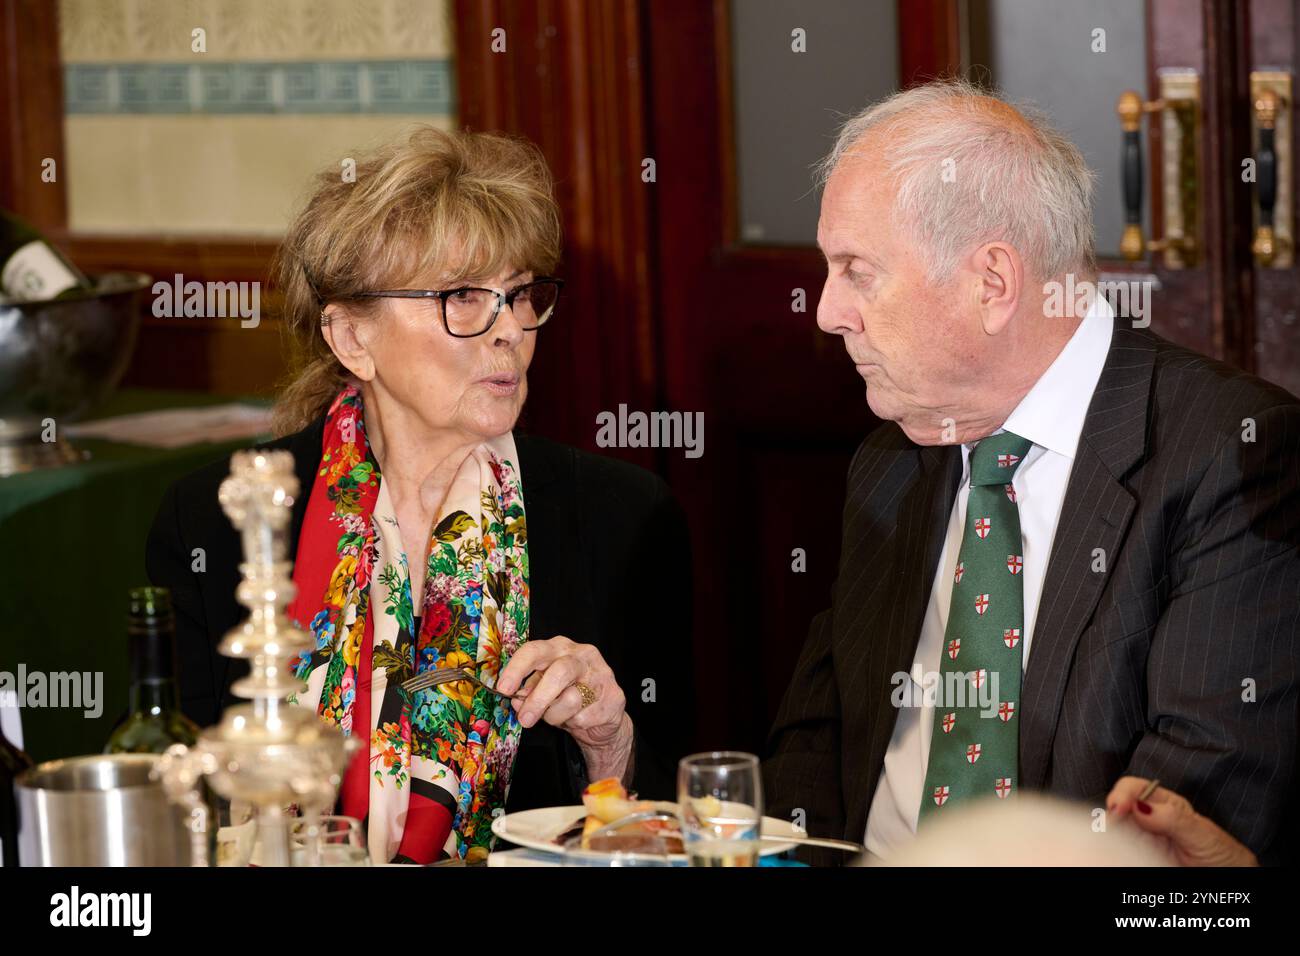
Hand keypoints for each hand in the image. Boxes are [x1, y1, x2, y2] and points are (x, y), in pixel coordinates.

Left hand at [497, 635, 633, 782]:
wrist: (602, 717)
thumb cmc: (567, 697)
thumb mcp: (543, 691)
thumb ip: (529, 692)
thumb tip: (516, 700)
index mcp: (560, 648)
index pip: (535, 650)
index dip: (517, 669)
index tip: (503, 689)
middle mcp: (582, 655)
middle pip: (558, 672)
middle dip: (538, 699)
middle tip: (524, 719)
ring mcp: (601, 674)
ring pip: (570, 699)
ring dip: (555, 716)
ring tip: (557, 717)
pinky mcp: (614, 696)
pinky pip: (584, 717)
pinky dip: (574, 724)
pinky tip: (578, 719)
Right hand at [1106, 776, 1257, 866]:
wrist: (1229, 879)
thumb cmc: (1222, 855)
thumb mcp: (1203, 834)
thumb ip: (1174, 818)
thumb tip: (1139, 805)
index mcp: (1164, 804)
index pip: (1134, 788)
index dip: (1122, 793)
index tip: (1118, 807)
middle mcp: (1148, 819)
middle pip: (1117, 808)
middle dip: (1111, 815)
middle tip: (1110, 828)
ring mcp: (1142, 839)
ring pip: (1115, 830)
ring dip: (1110, 833)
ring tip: (1113, 843)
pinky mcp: (1139, 857)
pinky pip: (1119, 850)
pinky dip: (1114, 851)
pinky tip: (1117, 853)